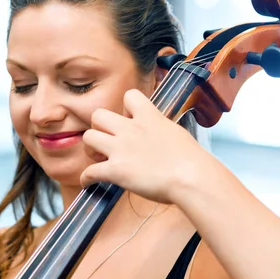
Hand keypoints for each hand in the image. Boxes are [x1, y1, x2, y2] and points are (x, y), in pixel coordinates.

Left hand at [80, 89, 213, 203]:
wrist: (192, 178)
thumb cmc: (193, 161)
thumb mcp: (176, 134)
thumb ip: (160, 130)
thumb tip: (158, 135)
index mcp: (149, 118)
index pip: (129, 95)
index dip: (124, 108)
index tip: (129, 121)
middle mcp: (130, 129)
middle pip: (98, 115)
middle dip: (98, 127)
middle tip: (107, 141)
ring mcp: (120, 149)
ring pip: (88, 138)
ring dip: (90, 149)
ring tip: (99, 159)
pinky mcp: (115, 170)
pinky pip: (89, 171)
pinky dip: (86, 178)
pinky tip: (89, 183)